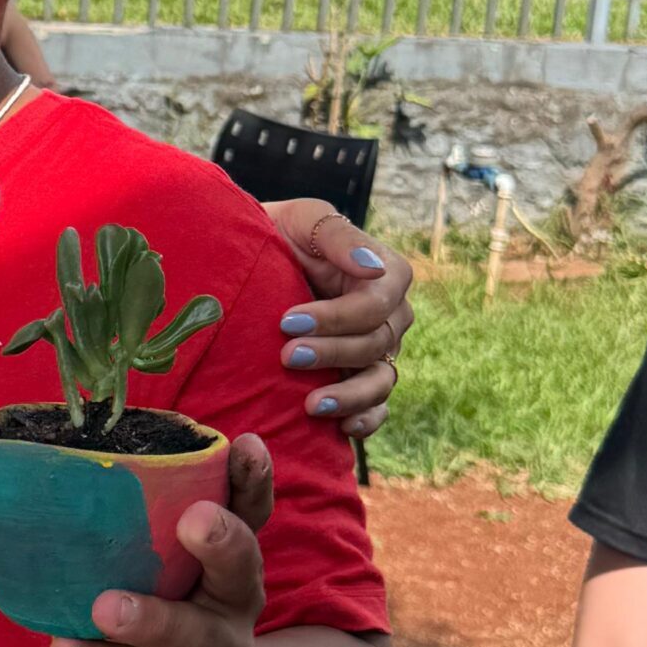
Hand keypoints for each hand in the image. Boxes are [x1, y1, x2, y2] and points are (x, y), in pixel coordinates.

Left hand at [51, 435, 270, 646]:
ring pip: (191, 637)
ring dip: (150, 620)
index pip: (248, 508)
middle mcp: (231, 597)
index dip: (253, 478)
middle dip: (222, 542)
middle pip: (238, 570)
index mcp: (227, 549)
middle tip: (195, 520)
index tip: (245, 446)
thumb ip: (126, 503)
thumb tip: (62, 441)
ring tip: (104, 608)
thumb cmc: (134, 584)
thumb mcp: (140, 542)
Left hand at [264, 199, 411, 437]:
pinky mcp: (362, 374)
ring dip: (348, 395)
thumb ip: (338, 237)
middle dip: (331, 353)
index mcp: (387, 272)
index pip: (376, 305)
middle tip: (286, 356)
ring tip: (311, 405)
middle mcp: (391, 313)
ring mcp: (379, 347)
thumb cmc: (281, 231)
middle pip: (375, 343)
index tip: (289, 321)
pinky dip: (366, 419)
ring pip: (381, 380)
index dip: (337, 318)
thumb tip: (374, 268)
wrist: (255, 257)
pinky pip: (378, 406)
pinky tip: (341, 427)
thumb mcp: (303, 218)